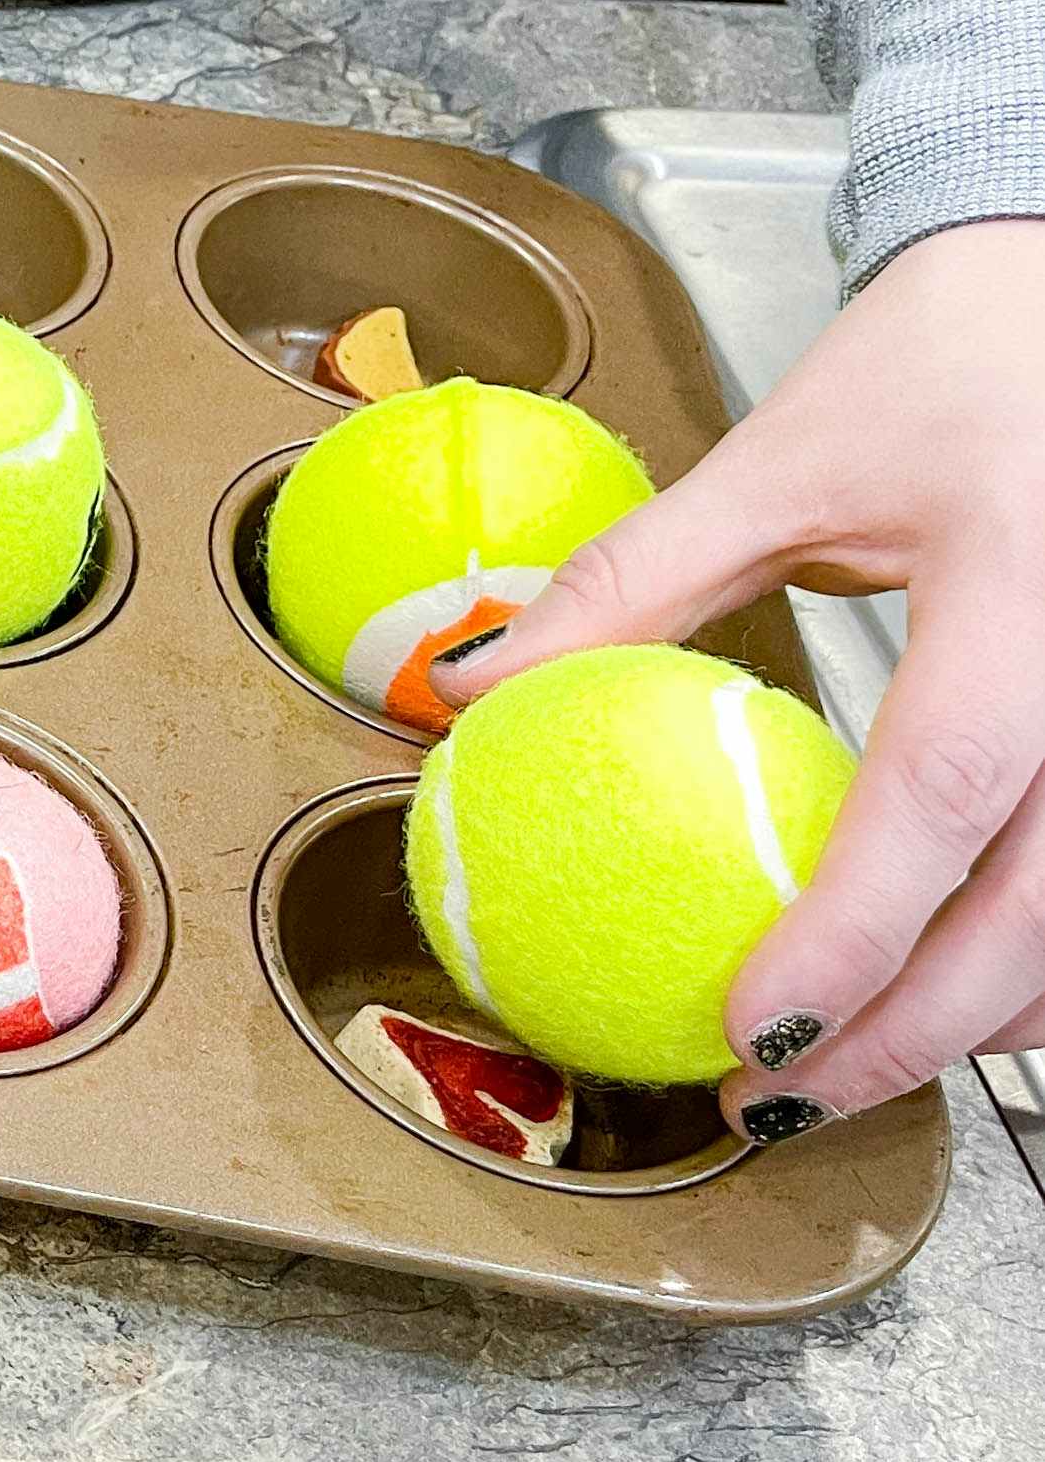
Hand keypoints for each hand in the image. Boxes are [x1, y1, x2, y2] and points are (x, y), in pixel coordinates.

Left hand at [434, 216, 1044, 1140]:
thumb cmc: (937, 366)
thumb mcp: (778, 459)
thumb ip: (635, 583)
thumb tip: (474, 691)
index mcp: (1023, 586)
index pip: (945, 791)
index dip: (856, 930)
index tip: (758, 1027)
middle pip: (1043, 907)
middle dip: (914, 1033)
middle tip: (774, 1096)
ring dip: (982, 1019)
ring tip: (840, 1069)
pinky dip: (1031, 961)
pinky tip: (939, 996)